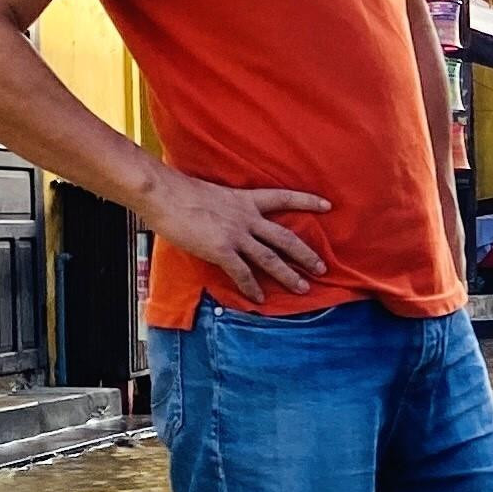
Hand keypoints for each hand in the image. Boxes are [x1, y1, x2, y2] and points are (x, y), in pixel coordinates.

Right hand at [140, 170, 329, 303]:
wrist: (165, 194)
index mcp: (245, 199)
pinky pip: (242, 273)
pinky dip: (252, 287)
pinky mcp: (221, 250)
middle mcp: (246, 217)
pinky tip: (259, 299)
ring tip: (303, 289)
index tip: (327, 206)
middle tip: (322, 268)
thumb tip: (225, 218)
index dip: (307, 201)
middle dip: (305, 254)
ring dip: (288, 275)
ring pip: (270, 258)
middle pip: (285, 237)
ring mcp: (235, 234)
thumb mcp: (213, 194)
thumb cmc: (180, 192)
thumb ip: (226, 208)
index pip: (283, 197)